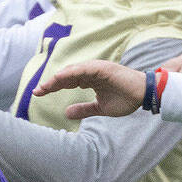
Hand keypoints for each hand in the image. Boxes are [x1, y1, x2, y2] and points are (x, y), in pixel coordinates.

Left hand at [32, 59, 157, 118]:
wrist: (144, 95)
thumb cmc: (125, 99)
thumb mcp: (100, 108)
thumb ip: (84, 109)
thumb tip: (66, 113)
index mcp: (89, 80)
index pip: (66, 82)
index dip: (52, 87)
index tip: (38, 93)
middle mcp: (91, 72)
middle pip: (66, 76)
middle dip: (51, 83)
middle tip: (37, 91)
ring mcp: (97, 69)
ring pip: (73, 71)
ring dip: (59, 78)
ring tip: (46, 86)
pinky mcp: (104, 68)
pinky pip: (85, 69)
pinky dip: (73, 72)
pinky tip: (61, 77)